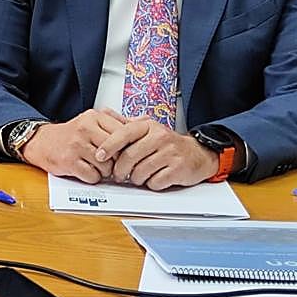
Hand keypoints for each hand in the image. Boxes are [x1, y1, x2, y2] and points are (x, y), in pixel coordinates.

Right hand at [21, 109, 125, 183]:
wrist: (42, 142)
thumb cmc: (72, 134)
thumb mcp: (94, 121)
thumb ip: (118, 121)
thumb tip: (146, 120)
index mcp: (94, 116)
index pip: (124, 134)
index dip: (128, 147)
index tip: (126, 152)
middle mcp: (85, 128)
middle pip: (117, 151)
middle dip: (118, 161)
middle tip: (113, 163)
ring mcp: (76, 145)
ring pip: (107, 166)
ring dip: (105, 171)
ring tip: (97, 166)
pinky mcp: (69, 161)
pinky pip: (93, 176)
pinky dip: (93, 177)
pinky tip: (87, 170)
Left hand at [96, 119, 218, 189]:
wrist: (198, 154)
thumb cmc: (166, 143)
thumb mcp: (147, 128)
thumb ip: (125, 123)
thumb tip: (103, 112)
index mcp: (149, 126)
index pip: (123, 134)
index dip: (108, 146)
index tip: (99, 156)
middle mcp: (160, 137)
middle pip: (129, 157)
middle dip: (119, 170)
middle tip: (118, 175)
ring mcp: (170, 153)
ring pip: (140, 172)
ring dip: (135, 179)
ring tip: (138, 176)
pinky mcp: (178, 169)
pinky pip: (155, 182)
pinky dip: (150, 184)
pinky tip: (153, 178)